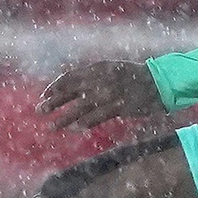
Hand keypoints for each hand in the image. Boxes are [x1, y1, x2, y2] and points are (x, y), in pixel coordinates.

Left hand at [37, 60, 166, 129]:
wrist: (158, 82)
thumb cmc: (132, 77)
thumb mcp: (110, 69)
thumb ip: (92, 76)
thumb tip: (72, 86)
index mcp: (97, 69)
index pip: (70, 77)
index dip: (55, 87)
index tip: (44, 95)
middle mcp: (101, 79)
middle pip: (71, 92)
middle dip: (53, 102)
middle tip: (39, 110)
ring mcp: (110, 93)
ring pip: (81, 107)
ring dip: (64, 117)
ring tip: (52, 126)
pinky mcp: (119, 106)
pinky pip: (98, 116)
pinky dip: (85, 122)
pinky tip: (74, 129)